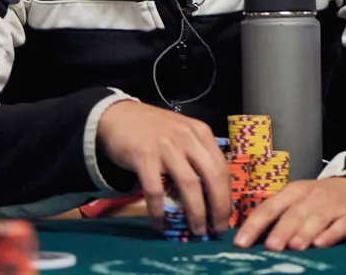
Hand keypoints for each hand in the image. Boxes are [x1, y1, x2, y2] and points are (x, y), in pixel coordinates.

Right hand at [96, 101, 229, 235]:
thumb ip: (197, 154)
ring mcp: (165, 146)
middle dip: (219, 207)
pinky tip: (160, 224)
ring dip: (196, 213)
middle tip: (218, 229)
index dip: (227, 196)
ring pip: (189, 185)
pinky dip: (159, 212)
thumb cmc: (153, 129)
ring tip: (197, 230)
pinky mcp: (144, 156)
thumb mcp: (182, 133)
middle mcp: (186, 138)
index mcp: (200, 133)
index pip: (222, 168)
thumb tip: (212, 192)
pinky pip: (156, 191)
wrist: (118, 115)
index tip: (225, 215)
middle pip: (212, 177)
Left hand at [233, 177, 345, 251]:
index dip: (254, 225)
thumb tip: (248, 239)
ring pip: (316, 219)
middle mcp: (310, 197)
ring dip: (305, 232)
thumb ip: (275, 217)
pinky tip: (322, 243)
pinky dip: (331, 234)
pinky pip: (340, 226)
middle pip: (293, 214)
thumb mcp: (295, 200)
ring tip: (294, 247)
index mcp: (291, 192)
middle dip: (281, 230)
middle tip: (271, 247)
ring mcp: (331, 206)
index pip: (269, 208)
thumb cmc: (315, 200)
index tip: (240, 243)